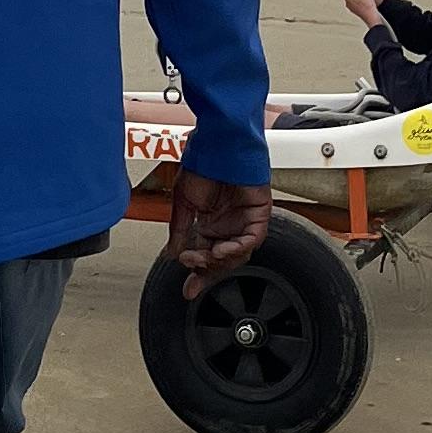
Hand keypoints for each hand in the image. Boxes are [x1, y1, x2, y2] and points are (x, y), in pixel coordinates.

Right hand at [168, 172, 270, 300]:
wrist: (219, 144)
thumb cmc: (202, 163)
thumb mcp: (183, 202)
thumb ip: (180, 229)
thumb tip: (173, 254)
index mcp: (211, 223)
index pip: (205, 256)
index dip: (198, 273)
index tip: (188, 288)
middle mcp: (228, 225)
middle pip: (222, 261)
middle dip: (207, 270)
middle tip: (191, 269)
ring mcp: (244, 221)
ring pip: (238, 255)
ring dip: (220, 261)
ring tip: (204, 257)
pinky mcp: (258, 214)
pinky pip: (252, 240)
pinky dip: (238, 248)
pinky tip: (222, 250)